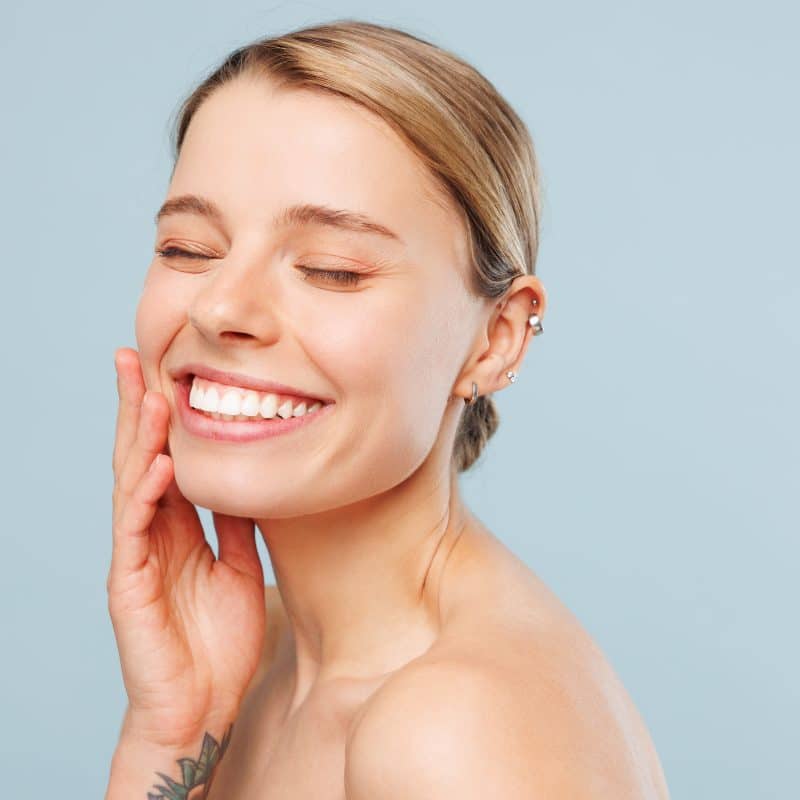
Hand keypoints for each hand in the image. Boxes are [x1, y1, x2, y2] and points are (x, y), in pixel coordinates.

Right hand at [107, 347, 266, 747]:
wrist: (202, 707)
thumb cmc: (218, 641)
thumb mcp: (237, 568)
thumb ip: (235, 525)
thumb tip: (247, 482)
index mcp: (177, 527)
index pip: (166, 458)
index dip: (163, 416)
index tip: (166, 370)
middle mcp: (152, 533)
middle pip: (140, 458)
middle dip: (136, 408)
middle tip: (133, 356)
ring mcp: (137, 557)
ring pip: (133, 484)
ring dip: (139, 439)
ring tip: (148, 393)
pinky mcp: (129, 586)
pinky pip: (136, 532)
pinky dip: (146, 495)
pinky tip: (158, 465)